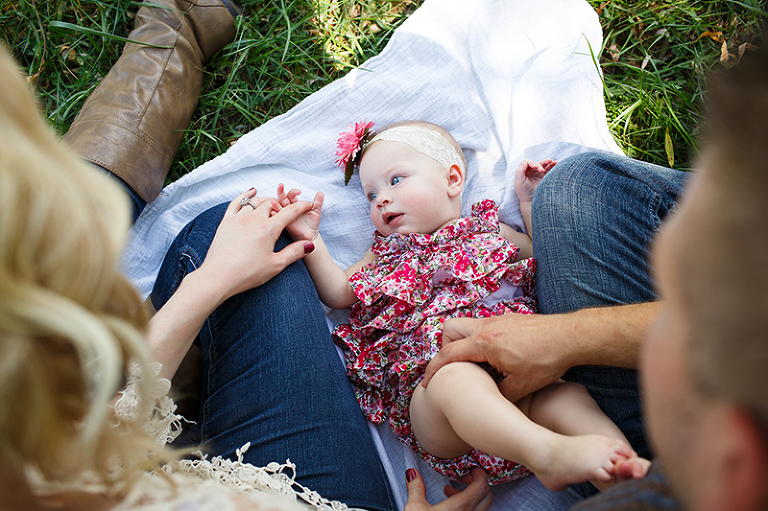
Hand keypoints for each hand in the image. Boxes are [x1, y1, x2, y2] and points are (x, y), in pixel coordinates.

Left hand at [196, 188, 315, 301]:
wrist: (218, 277)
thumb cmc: (247, 274)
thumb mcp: (275, 265)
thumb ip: (294, 253)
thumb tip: (309, 245)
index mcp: (269, 229)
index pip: (290, 212)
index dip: (301, 207)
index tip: (308, 205)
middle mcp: (254, 219)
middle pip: (272, 204)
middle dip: (282, 205)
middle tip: (287, 212)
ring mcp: (238, 218)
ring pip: (256, 202)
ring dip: (266, 202)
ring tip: (272, 207)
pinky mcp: (226, 222)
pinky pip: (236, 202)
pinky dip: (245, 195)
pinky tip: (252, 192)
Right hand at [272, 183, 323, 240]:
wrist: (311, 235)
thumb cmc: (312, 223)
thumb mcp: (316, 211)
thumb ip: (317, 202)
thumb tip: (320, 192)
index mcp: (296, 204)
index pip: (292, 195)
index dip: (294, 192)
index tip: (299, 192)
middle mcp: (289, 209)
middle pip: (283, 199)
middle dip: (281, 192)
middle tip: (280, 186)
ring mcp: (286, 216)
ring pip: (279, 208)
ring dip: (275, 204)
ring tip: (272, 201)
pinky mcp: (285, 224)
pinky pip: (279, 219)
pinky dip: (275, 216)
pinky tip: (273, 213)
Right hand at [404, 468, 491, 510]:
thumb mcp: (415, 508)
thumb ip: (416, 487)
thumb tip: (413, 474)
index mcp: (461, 507)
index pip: (482, 485)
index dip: (480, 474)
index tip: (472, 469)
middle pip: (486, 495)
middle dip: (476, 484)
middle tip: (464, 479)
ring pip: (482, 508)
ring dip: (471, 497)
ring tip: (451, 493)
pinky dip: (467, 509)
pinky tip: (450, 509)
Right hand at [422, 314, 571, 401]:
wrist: (570, 337)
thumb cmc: (547, 360)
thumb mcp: (520, 387)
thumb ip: (497, 394)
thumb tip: (489, 400)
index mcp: (484, 343)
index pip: (448, 354)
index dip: (433, 370)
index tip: (427, 382)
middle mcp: (487, 326)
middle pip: (449, 330)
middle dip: (446, 348)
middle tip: (458, 367)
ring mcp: (498, 319)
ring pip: (467, 326)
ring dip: (465, 344)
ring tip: (479, 364)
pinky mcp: (508, 319)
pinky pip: (483, 327)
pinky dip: (481, 341)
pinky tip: (497, 357)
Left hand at [514, 158, 555, 202]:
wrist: (531, 201)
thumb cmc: (524, 192)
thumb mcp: (519, 182)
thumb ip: (519, 171)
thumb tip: (525, 162)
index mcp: (523, 171)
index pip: (527, 162)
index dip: (531, 162)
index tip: (535, 167)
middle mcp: (530, 171)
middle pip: (535, 163)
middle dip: (539, 165)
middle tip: (542, 171)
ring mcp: (537, 173)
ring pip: (542, 164)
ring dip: (546, 162)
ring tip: (551, 161)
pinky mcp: (544, 176)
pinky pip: (548, 169)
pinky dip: (551, 165)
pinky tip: (555, 163)